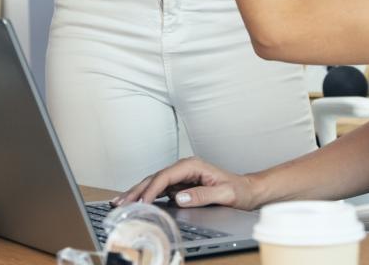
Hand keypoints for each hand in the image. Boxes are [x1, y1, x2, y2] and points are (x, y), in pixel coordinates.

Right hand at [112, 156, 257, 211]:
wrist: (248, 190)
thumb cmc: (239, 190)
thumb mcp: (224, 194)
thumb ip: (202, 194)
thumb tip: (179, 197)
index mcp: (193, 165)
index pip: (165, 176)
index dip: (152, 189)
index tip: (142, 202)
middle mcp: (185, 168)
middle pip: (155, 177)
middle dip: (137, 189)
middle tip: (121, 202)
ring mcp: (182, 176)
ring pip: (154, 182)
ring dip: (138, 192)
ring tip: (121, 201)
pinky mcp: (181, 184)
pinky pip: (160, 189)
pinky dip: (146, 195)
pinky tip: (137, 202)